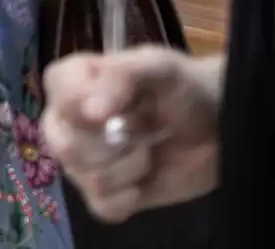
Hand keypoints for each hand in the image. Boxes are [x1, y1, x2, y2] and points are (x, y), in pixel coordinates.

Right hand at [43, 47, 221, 222]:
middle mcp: (66, 123)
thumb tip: (91, 112)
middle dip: (113, 145)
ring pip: (87, 178)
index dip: (88, 105)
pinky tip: (145, 180)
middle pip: (65, 145)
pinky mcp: (104, 195)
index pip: (58, 94)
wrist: (216, 127)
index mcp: (71, 82)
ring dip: (130, 168)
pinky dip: (130, 198)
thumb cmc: (183, 88)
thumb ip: (122, 76)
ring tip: (150, 151)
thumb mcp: (160, 67)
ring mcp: (82, 162)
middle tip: (143, 132)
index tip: (124, 106)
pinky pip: (102, 206)